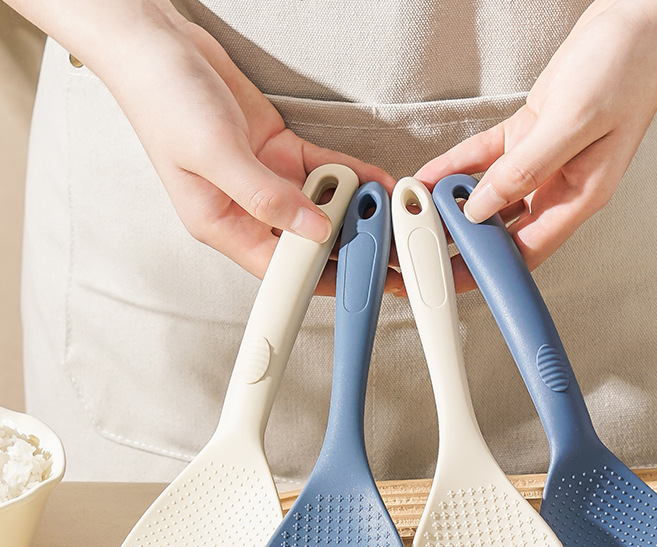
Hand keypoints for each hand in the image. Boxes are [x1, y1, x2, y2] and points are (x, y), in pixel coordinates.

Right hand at [82, 9, 401, 292]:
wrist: (155, 42)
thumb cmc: (162, 99)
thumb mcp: (214, 153)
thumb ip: (264, 195)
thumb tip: (312, 228)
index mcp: (220, 223)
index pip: (277, 265)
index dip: (317, 276)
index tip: (355, 280)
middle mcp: (244, 208)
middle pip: (304, 239)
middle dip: (345, 246)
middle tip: (385, 252)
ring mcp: (264, 179)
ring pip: (319, 204)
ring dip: (353, 208)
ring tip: (388, 215)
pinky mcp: (277, 151)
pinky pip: (321, 168)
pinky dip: (348, 174)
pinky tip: (375, 181)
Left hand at [416, 0, 656, 289]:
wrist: (640, 16)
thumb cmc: (631, 68)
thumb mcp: (575, 123)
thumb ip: (526, 169)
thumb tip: (482, 206)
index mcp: (581, 194)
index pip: (529, 249)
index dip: (493, 269)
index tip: (461, 280)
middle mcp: (560, 183)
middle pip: (504, 228)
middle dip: (466, 240)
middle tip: (432, 247)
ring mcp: (542, 159)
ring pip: (488, 193)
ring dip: (455, 201)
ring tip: (422, 210)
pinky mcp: (528, 132)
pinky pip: (484, 156)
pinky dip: (458, 165)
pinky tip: (435, 174)